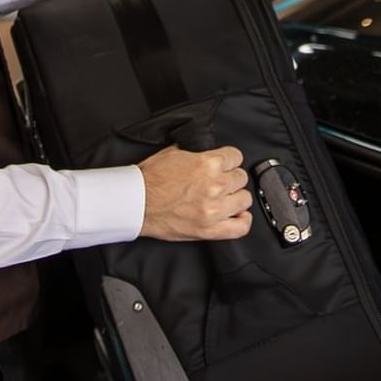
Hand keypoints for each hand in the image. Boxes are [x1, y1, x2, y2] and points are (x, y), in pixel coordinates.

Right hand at [137, 144, 252, 241]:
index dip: (230, 160)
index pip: (236, 157)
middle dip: (231, 178)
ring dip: (235, 198)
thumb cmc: (151, 179)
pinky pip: (240, 227)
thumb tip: (205, 151)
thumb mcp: (175, 152)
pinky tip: (236, 215)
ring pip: (244, 200)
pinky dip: (242, 221)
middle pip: (241, 178)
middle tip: (221, 182)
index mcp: (208, 163)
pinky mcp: (209, 229)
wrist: (136, 203)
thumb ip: (196, 152)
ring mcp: (214, 209)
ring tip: (225, 198)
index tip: (225, 165)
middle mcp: (215, 185)